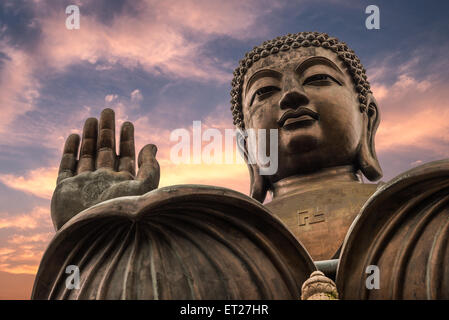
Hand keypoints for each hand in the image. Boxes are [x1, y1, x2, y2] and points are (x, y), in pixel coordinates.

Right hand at [51, 108, 159, 229]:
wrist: (92, 234)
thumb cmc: (121, 213)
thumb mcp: (144, 188)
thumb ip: (150, 167)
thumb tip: (153, 145)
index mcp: (123, 184)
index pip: (126, 157)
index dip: (128, 140)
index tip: (128, 123)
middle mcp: (104, 183)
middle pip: (105, 151)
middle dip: (107, 131)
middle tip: (109, 110)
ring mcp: (84, 186)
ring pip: (87, 155)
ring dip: (89, 136)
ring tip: (92, 117)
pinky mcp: (64, 190)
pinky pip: (66, 166)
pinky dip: (70, 150)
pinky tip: (75, 135)